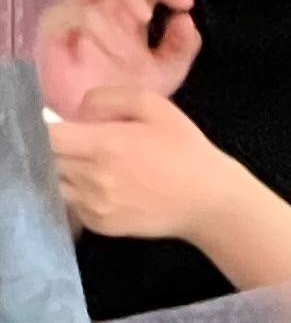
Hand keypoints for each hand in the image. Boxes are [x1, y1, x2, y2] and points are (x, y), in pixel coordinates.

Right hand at [38, 0, 194, 121]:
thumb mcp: (167, 72)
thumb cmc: (126, 92)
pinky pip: (78, 12)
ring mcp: (77, 9)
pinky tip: (120, 50)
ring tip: (146, 18)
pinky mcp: (55, 27)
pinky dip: (102, 28)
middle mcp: (102, 1)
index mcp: (128, 7)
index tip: (189, 0)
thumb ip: (182, 47)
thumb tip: (187, 18)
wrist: (96, 123)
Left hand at [48, 80, 241, 244]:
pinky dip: (78, 194)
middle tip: (80, 147)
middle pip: (48, 159)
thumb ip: (108, 98)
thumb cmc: (185, 151)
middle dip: (58, 150)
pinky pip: (71, 204)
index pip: (46, 136)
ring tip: (90, 168)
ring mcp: (96, 205)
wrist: (212, 203)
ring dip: (65, 172)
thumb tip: (78, 113)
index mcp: (104, 145)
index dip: (46, 129)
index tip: (60, 127)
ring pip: (56, 182)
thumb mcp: (155, 106)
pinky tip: (103, 188)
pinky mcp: (101, 225)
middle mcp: (93, 177)